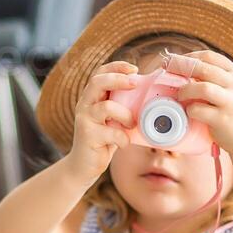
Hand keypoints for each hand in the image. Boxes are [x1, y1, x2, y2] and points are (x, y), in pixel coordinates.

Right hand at [66, 61, 136, 177]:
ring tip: (131, 124)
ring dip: (125, 115)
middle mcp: (84, 104)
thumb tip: (149, 97)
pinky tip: (123, 144)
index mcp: (91, 97)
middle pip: (97, 82)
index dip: (116, 66)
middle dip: (118, 79)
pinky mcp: (87, 136)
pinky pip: (111, 133)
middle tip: (135, 83)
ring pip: (106, 107)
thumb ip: (122, 107)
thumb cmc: (103, 140)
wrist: (84, 165)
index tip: (135, 68)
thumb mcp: (112, 120)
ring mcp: (84, 119)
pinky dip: (123, 138)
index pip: (100, 73)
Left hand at [166, 51, 232, 159]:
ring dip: (185, 90)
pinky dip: (190, 110)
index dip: (187, 57)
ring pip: (201, 87)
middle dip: (179, 68)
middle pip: (202, 67)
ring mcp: (231, 101)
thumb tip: (184, 71)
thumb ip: (216, 79)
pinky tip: (189, 113)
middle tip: (165, 72)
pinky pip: (198, 110)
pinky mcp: (223, 119)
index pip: (208, 56)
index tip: (172, 61)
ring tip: (179, 96)